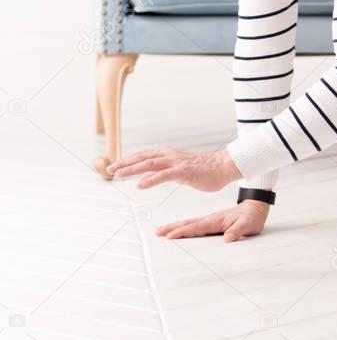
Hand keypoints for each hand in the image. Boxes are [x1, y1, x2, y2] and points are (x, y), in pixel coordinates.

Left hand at [106, 146, 239, 190]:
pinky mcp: (184, 171)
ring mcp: (176, 162)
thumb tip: (151, 177)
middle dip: (125, 163)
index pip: (144, 156)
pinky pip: (164, 175)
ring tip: (119, 174)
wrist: (223, 167)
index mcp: (168, 154)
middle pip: (143, 158)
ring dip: (133, 169)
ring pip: (150, 164)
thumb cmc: (203, 170)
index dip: (129, 160)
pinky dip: (150, 179)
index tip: (115, 166)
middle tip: (109, 169)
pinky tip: (140, 185)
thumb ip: (165, 171)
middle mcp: (170, 155)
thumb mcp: (180, 170)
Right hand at [156, 200, 270, 241]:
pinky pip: (194, 225)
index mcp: (216, 220)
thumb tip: (228, 238)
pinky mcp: (211, 222)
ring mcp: (209, 220)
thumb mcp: (248, 225)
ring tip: (162, 231)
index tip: (171, 235)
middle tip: (158, 232)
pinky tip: (178, 229)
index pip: (197, 227)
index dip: (184, 232)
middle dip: (172, 228)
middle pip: (188, 223)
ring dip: (175, 226)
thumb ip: (238, 231)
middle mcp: (210, 219)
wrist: (254, 208)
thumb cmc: (251, 217)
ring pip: (189, 223)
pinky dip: (183, 227)